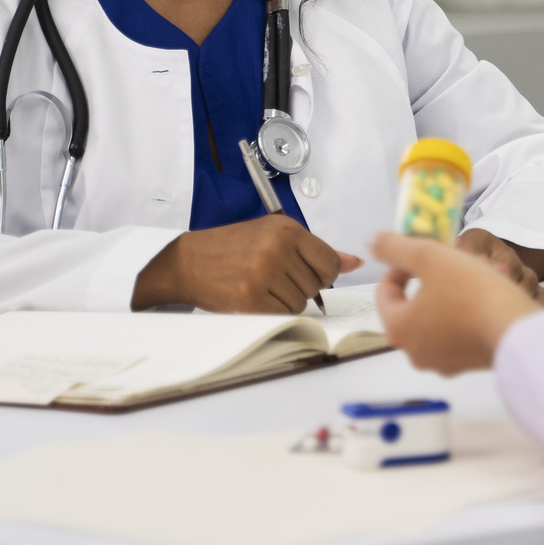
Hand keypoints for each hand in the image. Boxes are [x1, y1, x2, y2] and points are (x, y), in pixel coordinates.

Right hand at [132, 217, 361, 313]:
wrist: (188, 261)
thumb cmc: (233, 246)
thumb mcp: (274, 234)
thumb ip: (317, 249)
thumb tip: (355, 262)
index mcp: (287, 229)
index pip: (330, 263)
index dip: (322, 273)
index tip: (306, 271)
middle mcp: (277, 250)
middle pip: (316, 286)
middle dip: (300, 286)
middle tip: (273, 275)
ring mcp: (263, 275)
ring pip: (300, 302)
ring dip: (285, 300)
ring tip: (262, 284)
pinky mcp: (250, 299)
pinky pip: (282, 314)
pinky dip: (272, 310)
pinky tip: (255, 297)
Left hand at [372, 232, 540, 374]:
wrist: (516, 331)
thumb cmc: (470, 292)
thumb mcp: (429, 257)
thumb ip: (394, 248)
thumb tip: (371, 241)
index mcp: (398, 328)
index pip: (385, 292)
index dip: (400, 265)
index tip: (423, 252)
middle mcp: (414, 352)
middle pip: (415, 304)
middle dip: (434, 277)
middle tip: (455, 259)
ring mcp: (442, 362)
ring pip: (439, 317)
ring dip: (453, 292)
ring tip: (478, 271)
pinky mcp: (468, 364)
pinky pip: (459, 333)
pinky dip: (467, 312)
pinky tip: (489, 294)